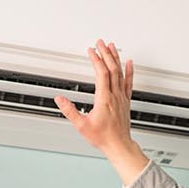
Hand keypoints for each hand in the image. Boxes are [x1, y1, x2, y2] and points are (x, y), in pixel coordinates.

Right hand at [55, 39, 149, 185]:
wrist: (119, 145)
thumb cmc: (103, 137)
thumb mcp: (81, 125)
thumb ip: (69, 111)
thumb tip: (59, 99)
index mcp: (104, 99)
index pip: (102, 74)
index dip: (96, 60)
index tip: (91, 51)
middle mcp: (115, 96)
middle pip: (112, 69)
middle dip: (106, 53)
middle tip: (100, 42)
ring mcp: (122, 97)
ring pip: (120, 73)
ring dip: (115, 58)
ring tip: (111, 46)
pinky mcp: (126, 101)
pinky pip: (128, 83)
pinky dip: (129, 71)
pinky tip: (129, 62)